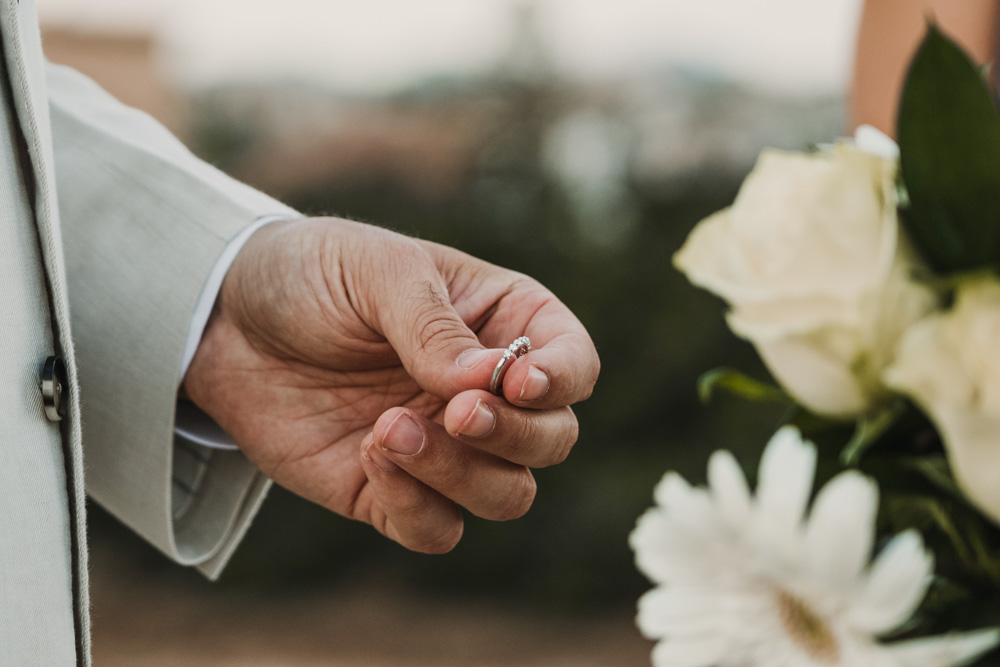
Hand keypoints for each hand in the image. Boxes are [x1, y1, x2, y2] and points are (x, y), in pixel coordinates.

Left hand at [184, 217, 598, 552]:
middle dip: (514, 435)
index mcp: (502, 324)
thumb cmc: (313, 274)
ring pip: (506, 495)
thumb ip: (433, 327)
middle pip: (552, 441)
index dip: (562, 381)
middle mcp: (484, 392)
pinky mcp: (391, 490)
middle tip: (456, 411)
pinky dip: (416, 506)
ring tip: (389, 429)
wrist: (222, 320)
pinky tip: (369, 453)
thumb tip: (487, 383)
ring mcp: (443, 446)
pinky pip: (437, 529)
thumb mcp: (377, 272)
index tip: (517, 381)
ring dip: (462, 475)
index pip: (573, 364)